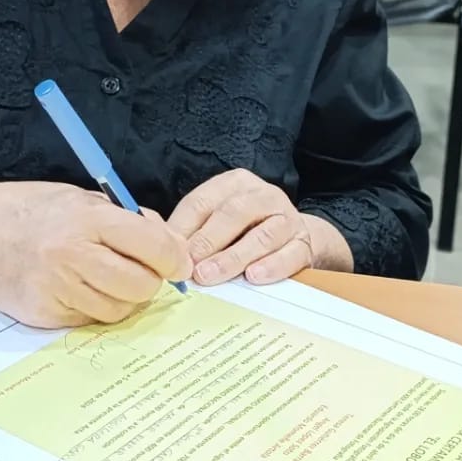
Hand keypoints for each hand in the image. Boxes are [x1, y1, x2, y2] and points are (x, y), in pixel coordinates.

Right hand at [0, 180, 192, 328]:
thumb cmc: (28, 210)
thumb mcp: (80, 198)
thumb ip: (126, 219)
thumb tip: (169, 244)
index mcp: (86, 218)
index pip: (153, 246)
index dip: (174, 258)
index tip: (178, 262)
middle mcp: (72, 255)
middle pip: (141, 285)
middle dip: (150, 281)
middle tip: (142, 271)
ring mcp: (56, 288)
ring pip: (119, 310)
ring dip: (124, 298)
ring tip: (107, 277)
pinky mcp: (44, 314)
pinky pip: (90, 320)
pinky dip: (95, 307)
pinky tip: (80, 288)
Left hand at [167, 169, 352, 285]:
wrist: (298, 238)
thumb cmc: (246, 231)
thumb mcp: (218, 221)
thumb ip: (191, 230)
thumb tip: (157, 245)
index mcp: (235, 184)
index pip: (203, 201)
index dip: (183, 226)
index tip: (166, 249)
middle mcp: (263, 195)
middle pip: (233, 214)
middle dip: (207, 240)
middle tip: (188, 265)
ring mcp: (287, 218)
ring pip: (261, 235)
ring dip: (233, 257)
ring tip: (211, 275)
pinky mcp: (304, 243)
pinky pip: (289, 254)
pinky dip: (271, 266)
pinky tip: (253, 276)